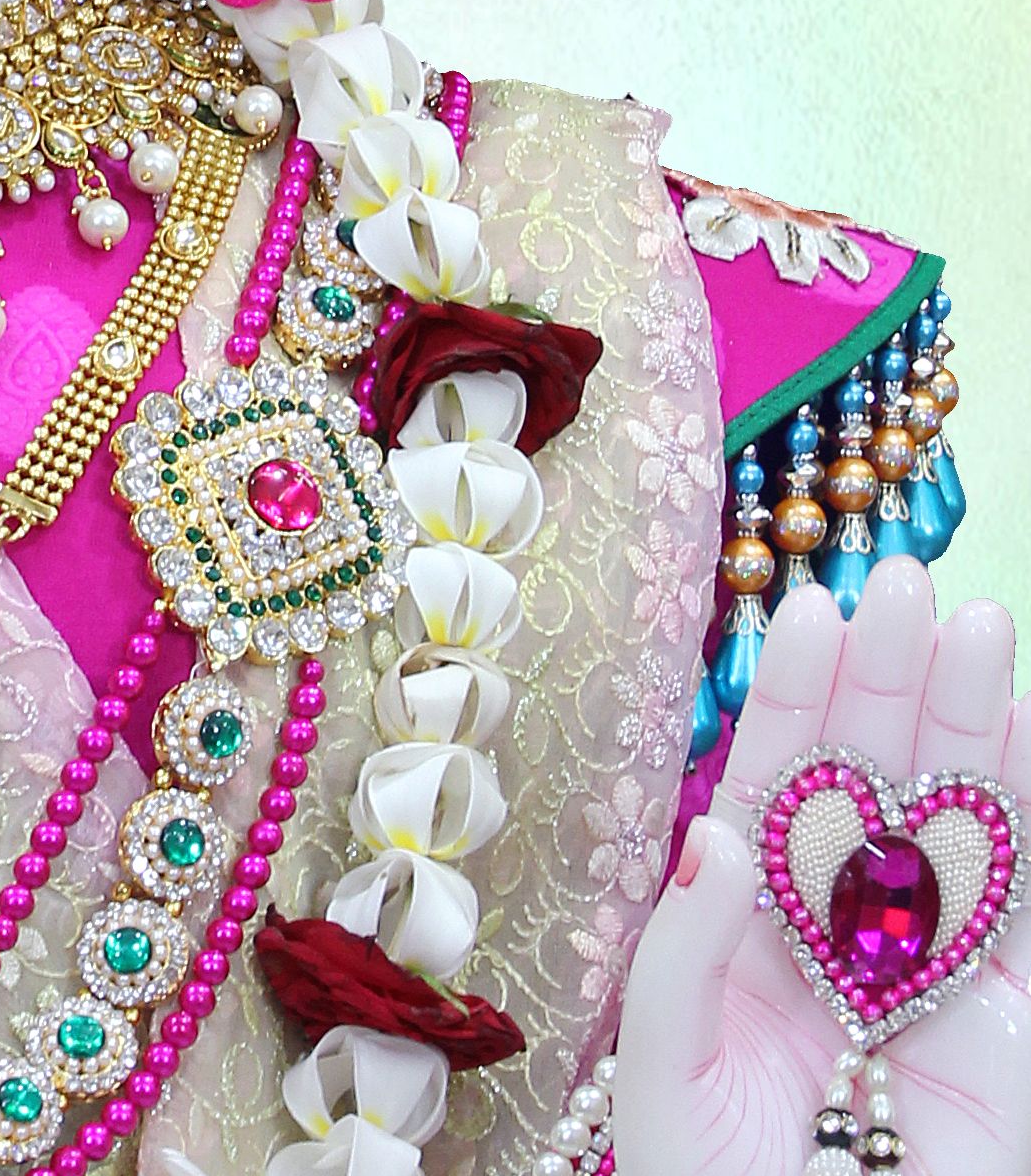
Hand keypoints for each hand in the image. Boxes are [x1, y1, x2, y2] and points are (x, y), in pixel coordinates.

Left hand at [615, 558, 1030, 1175]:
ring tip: (980, 624)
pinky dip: (1027, 819)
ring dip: (968, 727)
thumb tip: (718, 834)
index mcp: (748, 934)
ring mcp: (929, 980)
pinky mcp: (1004, 1033)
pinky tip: (1025, 735)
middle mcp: (838, 938)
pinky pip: (1020, 910)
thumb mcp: (665, 1078)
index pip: (774, 791)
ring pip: (952, 828)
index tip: (816, 613)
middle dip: (892, 683)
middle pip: (871, 784)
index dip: (797, 702)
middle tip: (909, 580)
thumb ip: (686, 957)